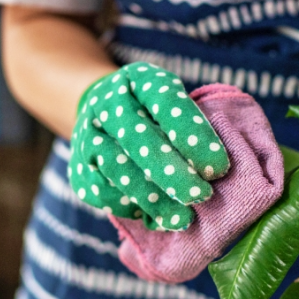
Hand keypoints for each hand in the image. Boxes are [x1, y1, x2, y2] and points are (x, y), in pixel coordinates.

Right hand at [69, 63, 229, 229]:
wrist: (101, 114)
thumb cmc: (155, 113)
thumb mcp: (174, 103)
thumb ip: (191, 126)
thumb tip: (214, 170)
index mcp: (140, 80)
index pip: (166, 102)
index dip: (192, 135)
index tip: (219, 166)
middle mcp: (107, 104)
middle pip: (139, 140)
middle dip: (173, 173)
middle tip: (201, 195)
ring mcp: (88, 137)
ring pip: (119, 170)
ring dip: (153, 198)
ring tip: (182, 219)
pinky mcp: (79, 171)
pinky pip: (105, 193)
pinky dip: (133, 208)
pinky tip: (157, 217)